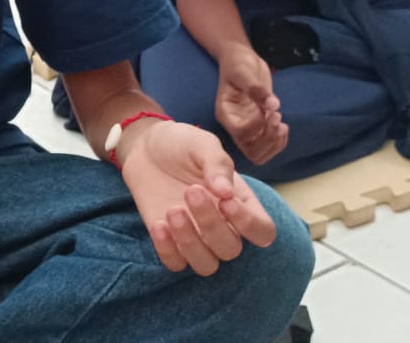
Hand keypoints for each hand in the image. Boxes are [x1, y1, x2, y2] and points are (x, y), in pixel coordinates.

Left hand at [119, 120, 279, 274]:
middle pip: (231, 249)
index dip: (249, 225)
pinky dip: (168, 250)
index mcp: (241, 202)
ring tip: (172, 211)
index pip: (263, 231)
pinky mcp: (170, 243)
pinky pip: (175, 264)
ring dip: (190, 243)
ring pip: (206, 265)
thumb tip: (226, 192)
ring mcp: (197, 237)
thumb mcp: (202, 144)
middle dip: (211, 224)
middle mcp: (223, 225)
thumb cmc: (183, 144)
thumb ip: (217, 164)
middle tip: (191, 191)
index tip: (225, 201)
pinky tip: (158, 224)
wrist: (146, 147)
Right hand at [214, 46, 288, 163]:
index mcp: (226, 113)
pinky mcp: (258, 128)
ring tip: (282, 124)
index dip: (260, 126)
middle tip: (277, 118)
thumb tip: (274, 105)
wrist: (242, 61)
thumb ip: (257, 89)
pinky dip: (280, 142)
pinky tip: (283, 125)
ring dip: (275, 143)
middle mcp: (235, 124)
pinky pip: (268, 148)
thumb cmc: (238, 64)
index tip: (270, 111)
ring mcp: (246, 128)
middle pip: (250, 150)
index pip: (241, 134)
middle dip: (269, 138)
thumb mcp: (245, 72)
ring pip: (259, 154)